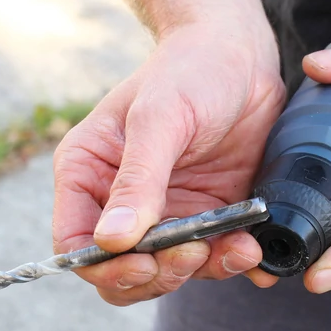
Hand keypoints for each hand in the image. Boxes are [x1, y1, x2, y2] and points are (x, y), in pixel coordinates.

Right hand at [53, 22, 284, 305]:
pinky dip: (233, 263)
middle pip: (121, 271)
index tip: (144, 262)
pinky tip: (254, 252)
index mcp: (87, 174)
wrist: (242, 56)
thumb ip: (138, 180)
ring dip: (201, 270)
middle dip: (157, 274)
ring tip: (238, 247)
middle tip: (193, 252)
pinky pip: (212, 259)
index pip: (76, 244)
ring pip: (168, 273)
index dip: (105, 266)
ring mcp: (165, 214)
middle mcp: (120, 202)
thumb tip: (113, 240)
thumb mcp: (159, 118)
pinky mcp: (205, 218)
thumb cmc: (189, 71)